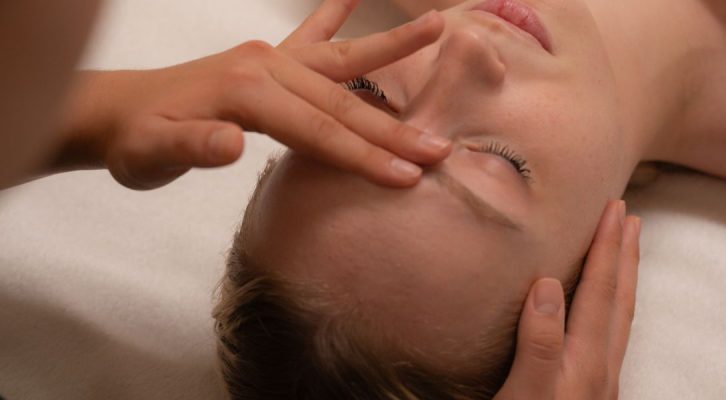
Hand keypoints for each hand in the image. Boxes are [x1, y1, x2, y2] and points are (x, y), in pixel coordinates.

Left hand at [56, 0, 447, 189]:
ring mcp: (271, 57)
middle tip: (441, 150)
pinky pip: (314, 34)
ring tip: (438, 25)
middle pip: (341, 100)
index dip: (363, 155)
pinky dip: (338, 13)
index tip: (408, 176)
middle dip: (392, 129)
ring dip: (391, 50)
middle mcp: (266, 65)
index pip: (317, 129)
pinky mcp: (270, 59)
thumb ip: (191, 148)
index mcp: (246, 89)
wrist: (118, 111)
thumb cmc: (137, 141)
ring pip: (343, 59)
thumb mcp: (151, 153)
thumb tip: (233, 144)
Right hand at [493, 200, 640, 399]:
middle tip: (629, 217)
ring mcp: (600, 382)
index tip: (614, 209)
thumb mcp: (525, 393)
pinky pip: (611, 336)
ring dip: (623, 279)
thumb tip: (546, 284)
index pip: (600, 292)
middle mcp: (602, 368)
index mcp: (587, 360)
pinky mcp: (591, 391)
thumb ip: (539, 344)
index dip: (606, 248)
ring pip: (619, 319)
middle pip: (619, 301)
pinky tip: (601, 311)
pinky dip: (612, 309)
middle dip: (623, 255)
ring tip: (625, 252)